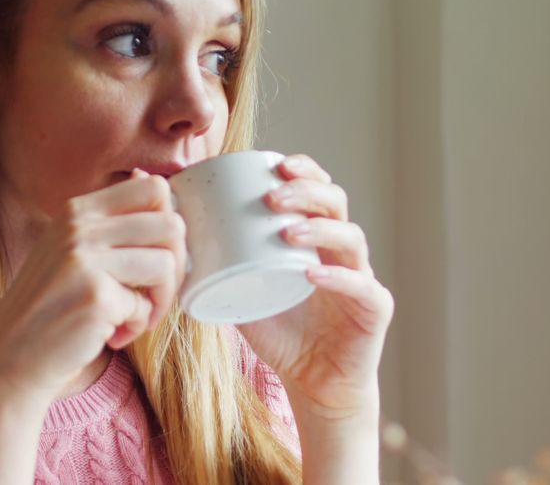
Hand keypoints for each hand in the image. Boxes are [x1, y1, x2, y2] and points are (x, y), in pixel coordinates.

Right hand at [0, 170, 186, 402]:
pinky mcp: (96, 297)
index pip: (153, 187)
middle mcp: (79, 228)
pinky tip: (112, 335)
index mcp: (77, 210)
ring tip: (137, 316)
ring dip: (162, 298)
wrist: (8, 359)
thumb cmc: (49, 308)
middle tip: (156, 292)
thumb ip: (109, 224)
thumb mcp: (69, 251)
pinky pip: (146, 306)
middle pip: (171, 224)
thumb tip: (155, 185)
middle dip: (177, 263)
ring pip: (167, 263)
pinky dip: (137, 326)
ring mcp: (85, 260)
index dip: (170, 222)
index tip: (157, 254)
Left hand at [237, 154, 393, 418]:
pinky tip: (312, 275)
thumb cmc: (282, 334)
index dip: (304, 172)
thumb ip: (217, 265)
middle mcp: (343, 252)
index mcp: (316, 240)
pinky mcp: (374, 310)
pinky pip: (361, 287)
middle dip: (306, 192)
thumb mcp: (242, 293)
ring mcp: (362, 278)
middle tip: (272, 197)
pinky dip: (337, 278)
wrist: (314, 385)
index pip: (318, 190)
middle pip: (336, 203)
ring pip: (351, 238)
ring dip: (319, 229)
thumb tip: (174, 238)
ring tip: (287, 231)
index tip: (276, 165)